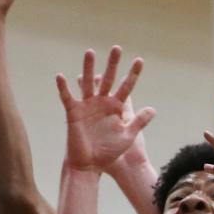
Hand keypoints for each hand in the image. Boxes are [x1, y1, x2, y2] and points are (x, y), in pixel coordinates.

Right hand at [56, 47, 155, 172]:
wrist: (90, 164)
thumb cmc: (108, 152)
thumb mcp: (127, 136)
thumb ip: (138, 122)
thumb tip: (153, 109)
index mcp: (116, 107)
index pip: (126, 87)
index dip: (133, 74)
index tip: (140, 60)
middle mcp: (102, 103)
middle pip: (108, 79)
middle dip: (113, 64)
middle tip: (117, 48)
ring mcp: (87, 106)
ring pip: (88, 83)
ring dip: (89, 68)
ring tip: (90, 52)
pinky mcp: (73, 112)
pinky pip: (67, 97)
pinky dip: (63, 88)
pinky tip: (60, 76)